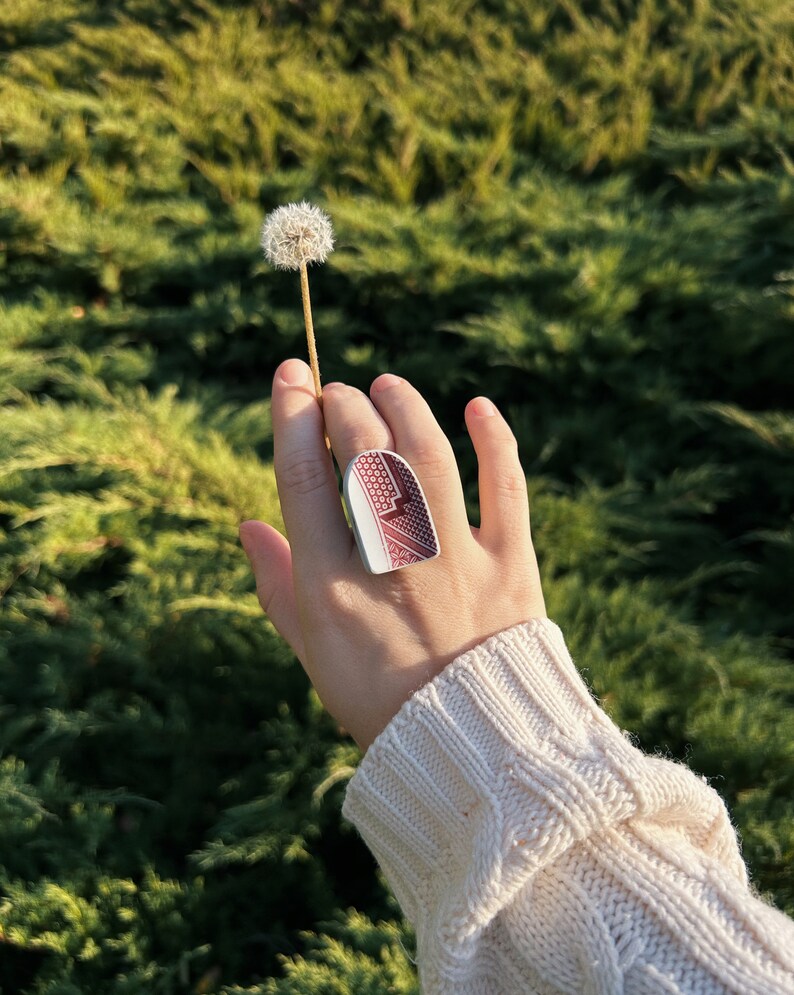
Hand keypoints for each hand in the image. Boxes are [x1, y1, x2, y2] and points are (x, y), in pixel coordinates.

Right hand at [240, 358, 545, 749]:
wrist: (473, 752)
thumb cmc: (378, 700)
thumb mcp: (313, 653)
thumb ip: (278, 588)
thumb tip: (248, 526)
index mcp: (332, 591)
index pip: (302, 480)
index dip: (292, 416)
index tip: (290, 375)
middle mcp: (392, 568)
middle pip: (363, 455)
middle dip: (345, 406)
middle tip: (340, 393)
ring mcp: (456, 563)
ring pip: (428, 457)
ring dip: (406, 407)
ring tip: (388, 387)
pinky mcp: (513, 567)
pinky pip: (507, 489)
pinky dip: (494, 441)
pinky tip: (477, 407)